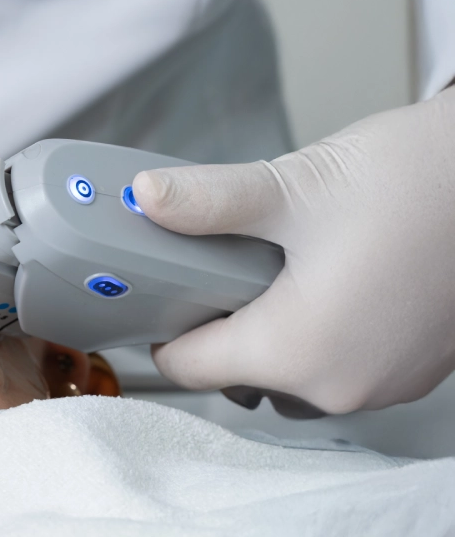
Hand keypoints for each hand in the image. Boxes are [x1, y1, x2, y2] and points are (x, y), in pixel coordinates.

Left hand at [133, 87, 454, 414]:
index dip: (164, 331)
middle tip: (215, 271)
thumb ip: (210, 201)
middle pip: (238, 376)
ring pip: (288, 376)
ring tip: (270, 273)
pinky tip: (322, 283)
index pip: (192, 369)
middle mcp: (340, 385)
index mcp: (298, 351)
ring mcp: (382, 383)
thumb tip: (148, 198)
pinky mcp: (411, 370)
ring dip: (268, 335)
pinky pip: (337, 367)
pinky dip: (316, 336)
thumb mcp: (294, 187)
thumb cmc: (420, 183)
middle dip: (217, 328)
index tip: (157, 297)